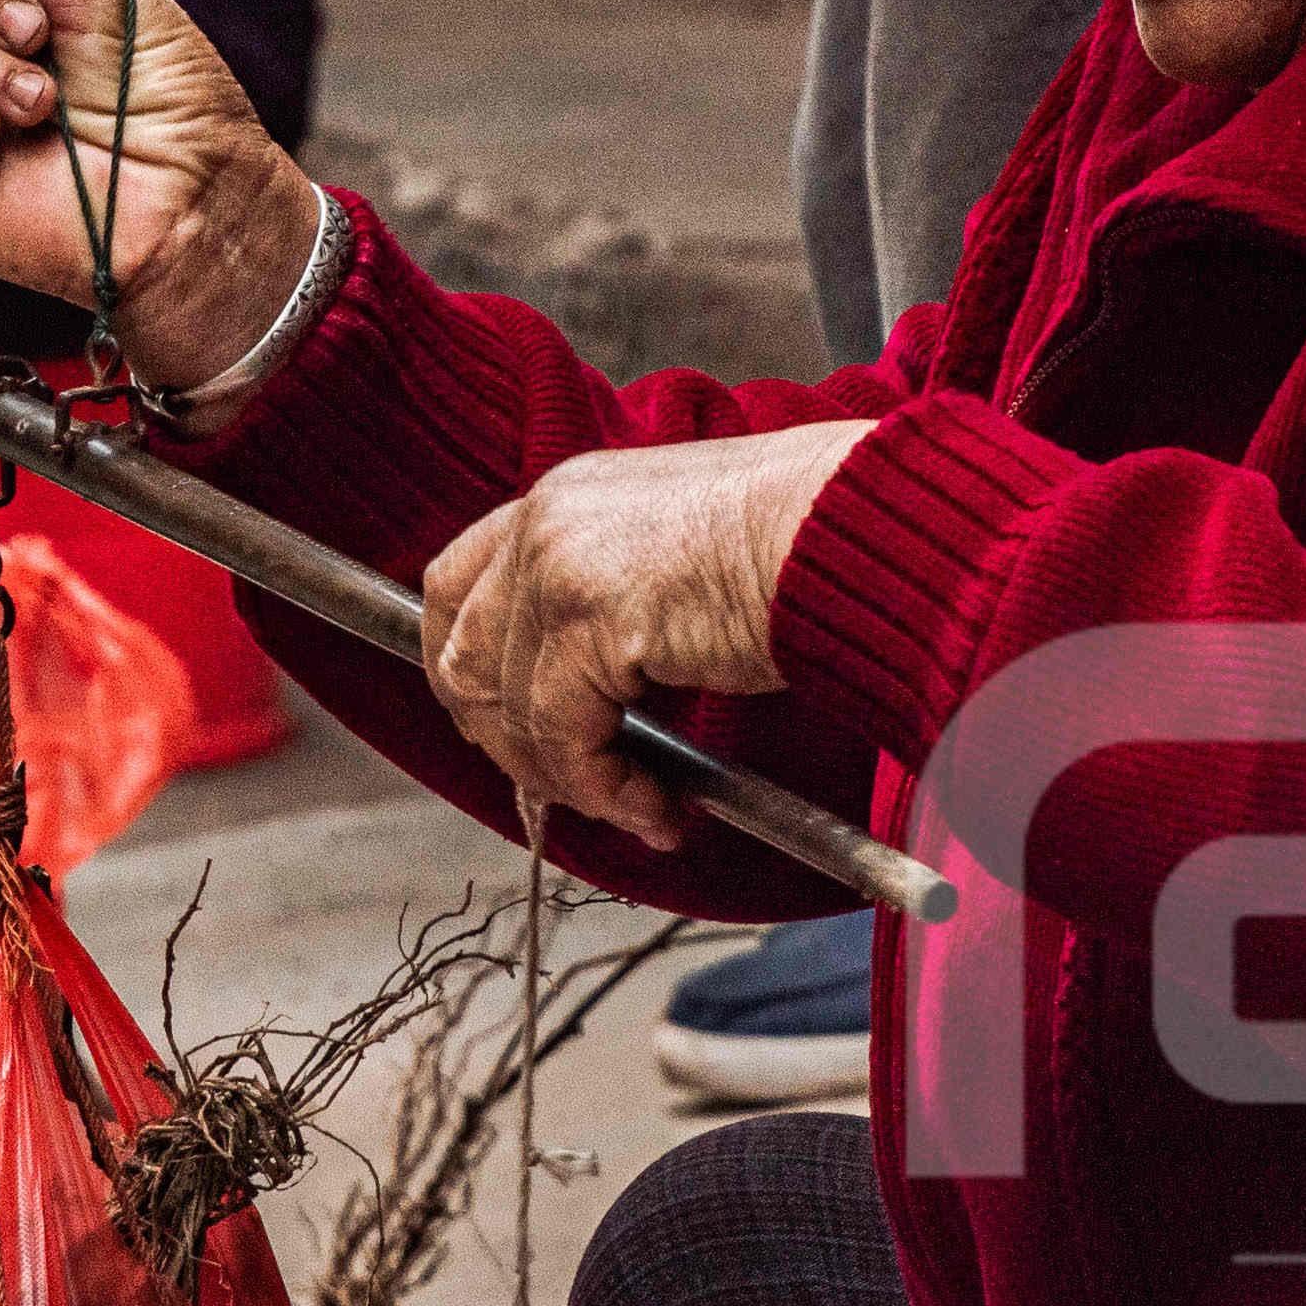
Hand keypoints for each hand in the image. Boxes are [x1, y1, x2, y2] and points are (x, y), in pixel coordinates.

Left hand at [414, 419, 881, 855]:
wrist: (851, 524)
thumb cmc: (803, 538)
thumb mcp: (678, 550)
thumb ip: (617, 599)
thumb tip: (597, 694)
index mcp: (562, 497)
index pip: (454, 587)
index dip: (467, 669)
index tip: (503, 726)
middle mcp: (543, 524)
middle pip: (461, 658)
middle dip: (508, 744)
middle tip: (572, 789)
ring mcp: (558, 571)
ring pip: (511, 715)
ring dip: (570, 783)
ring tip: (639, 809)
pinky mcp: (591, 626)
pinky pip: (567, 741)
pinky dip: (608, 791)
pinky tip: (662, 807)